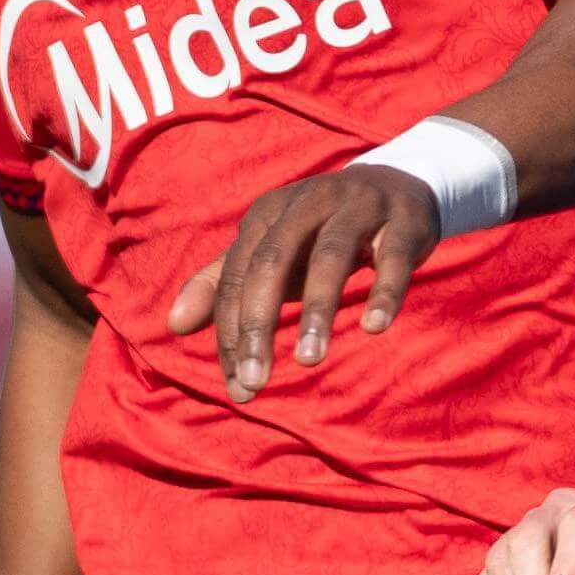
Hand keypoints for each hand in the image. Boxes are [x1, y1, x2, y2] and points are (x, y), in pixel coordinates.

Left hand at [169, 163, 443, 402]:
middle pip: (273, 262)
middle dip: (259, 323)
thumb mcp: (269, 254)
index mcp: (268, 214)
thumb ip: (221, 285)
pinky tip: (374, 327)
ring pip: (330, 256)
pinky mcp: (401, 221)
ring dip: (317, 308)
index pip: (238, 276)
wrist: (395, 188)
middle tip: (255, 381)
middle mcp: (307, 204)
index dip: (231, 331)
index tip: (237, 386)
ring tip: (307, 359)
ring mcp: (357, 208)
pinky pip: (392, 256)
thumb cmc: (319, 234)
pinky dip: (384, 290)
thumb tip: (173, 326)